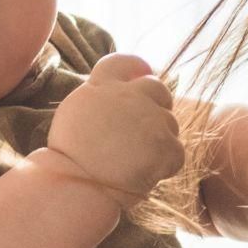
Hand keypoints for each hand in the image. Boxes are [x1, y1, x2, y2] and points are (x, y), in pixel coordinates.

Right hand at [47, 53, 185, 206]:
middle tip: (143, 132)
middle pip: (157, 88)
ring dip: (159, 140)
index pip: (125, 61)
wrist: (77, 185)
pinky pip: (176, 152)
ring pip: (170, 123)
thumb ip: (100, 96)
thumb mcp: (76, 112)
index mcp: (103, 86)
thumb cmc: (70, 157)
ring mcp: (151, 119)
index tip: (142, 75)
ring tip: (135, 160)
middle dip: (157, 105)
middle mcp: (130, 96)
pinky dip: (166, 165)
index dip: (137, 67)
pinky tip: (145, 174)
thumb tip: (123, 90)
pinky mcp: (166, 145)